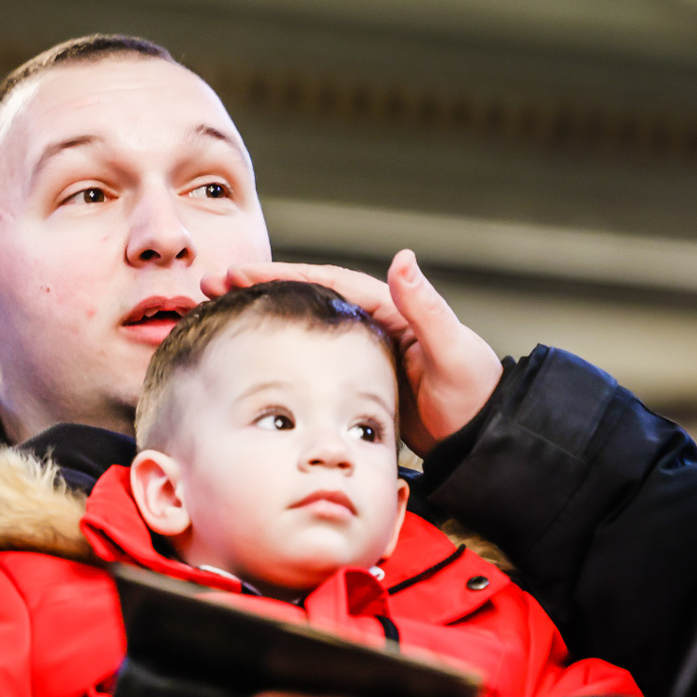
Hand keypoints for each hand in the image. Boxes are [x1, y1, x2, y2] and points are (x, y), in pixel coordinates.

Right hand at [213, 250, 502, 455]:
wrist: (483, 439)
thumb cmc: (474, 395)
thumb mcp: (450, 350)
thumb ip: (425, 308)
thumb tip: (403, 258)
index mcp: (391, 311)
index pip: (328, 282)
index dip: (282, 273)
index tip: (240, 270)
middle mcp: (376, 325)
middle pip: (308, 298)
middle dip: (261, 288)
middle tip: (212, 284)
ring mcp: (365, 354)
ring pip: (306, 330)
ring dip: (266, 317)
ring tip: (220, 312)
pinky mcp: (360, 384)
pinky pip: (315, 362)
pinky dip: (284, 355)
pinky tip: (255, 358)